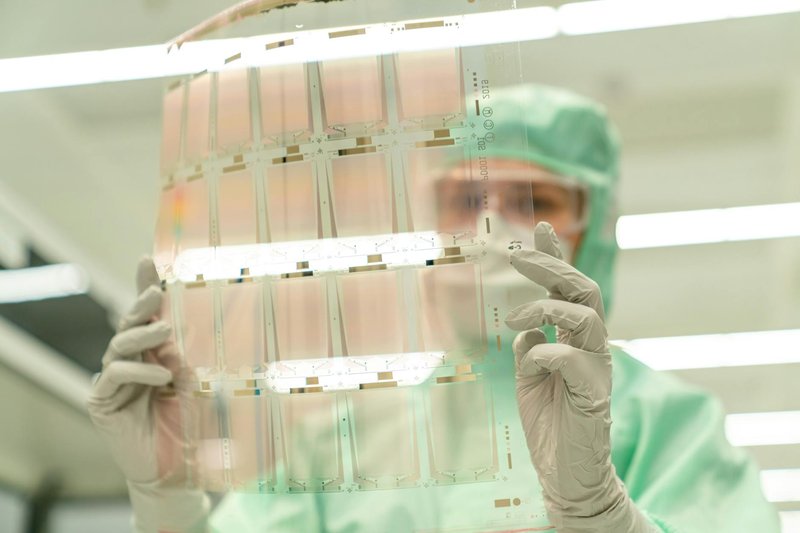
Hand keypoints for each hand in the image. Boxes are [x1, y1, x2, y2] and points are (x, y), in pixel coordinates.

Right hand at [87, 257, 207, 532]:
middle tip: (155, 292)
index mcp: (155, 352)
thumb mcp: (197, 386)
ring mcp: (115, 380)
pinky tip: (161, 378)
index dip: (146, 285)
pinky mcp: (102, 401)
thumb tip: (175, 342)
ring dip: (142, 335)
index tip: (148, 258)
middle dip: (142, 304)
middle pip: (130, 323)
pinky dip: (138, 372)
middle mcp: (133, 361)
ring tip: (165, 333)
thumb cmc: (190, 425)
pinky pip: (115, 374)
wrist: (177, 468)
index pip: (149, 315)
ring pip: (119, 344)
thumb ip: (187, 362)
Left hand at [505, 223, 654, 531]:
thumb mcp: (528, 378)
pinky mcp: (594, 395)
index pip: (568, 290)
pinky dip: (546, 353)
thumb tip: (525, 327)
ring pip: (587, 314)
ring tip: (514, 317)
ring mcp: (596, 369)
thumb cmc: (550, 425)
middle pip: (584, 290)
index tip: (538, 228)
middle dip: (552, 265)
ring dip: (546, 306)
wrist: (566, 475)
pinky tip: (531, 363)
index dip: (555, 257)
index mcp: (575, 340)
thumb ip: (529, 347)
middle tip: (517, 253)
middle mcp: (591, 348)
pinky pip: (573, 359)